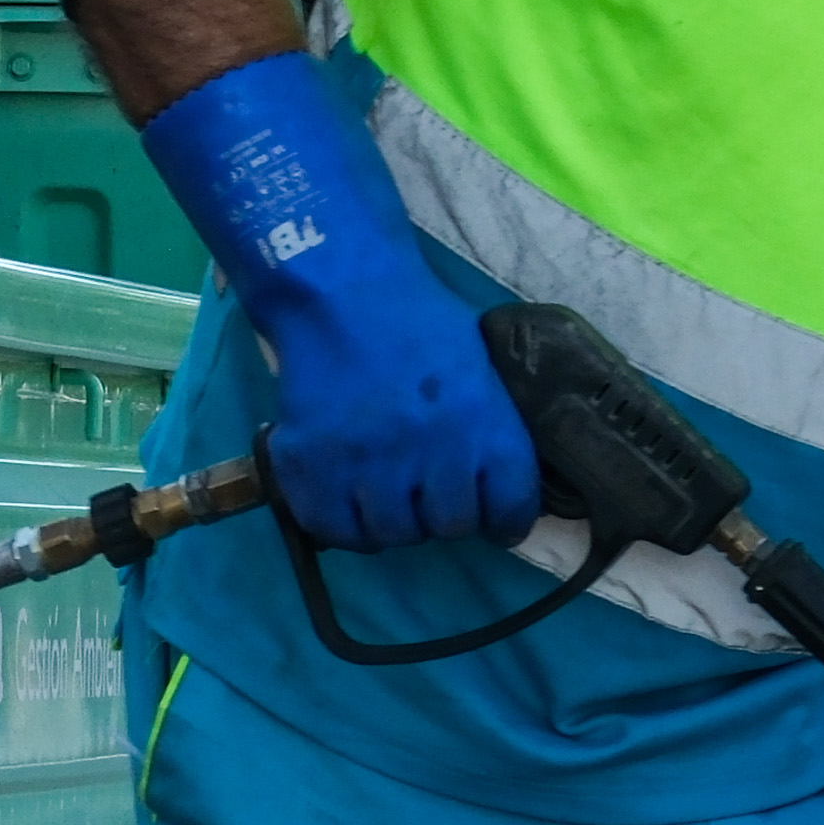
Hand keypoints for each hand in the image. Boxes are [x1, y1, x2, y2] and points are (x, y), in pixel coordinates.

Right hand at [141, 55, 540, 548]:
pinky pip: (334, 529)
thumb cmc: (418, 323)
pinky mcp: (313, 466)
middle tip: (426, 491)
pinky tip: (347, 499)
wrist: (339, 291)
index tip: (494, 521)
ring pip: (392, 533)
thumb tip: (499, 489)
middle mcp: (430, 449)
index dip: (504, 520)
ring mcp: (368, 461)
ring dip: (392, 520)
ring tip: (384, 492)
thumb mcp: (480, 366)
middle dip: (441, 512)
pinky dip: (343, 524)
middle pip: (448, 525)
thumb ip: (493, 428)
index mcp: (482, 421)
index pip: (510, 508)